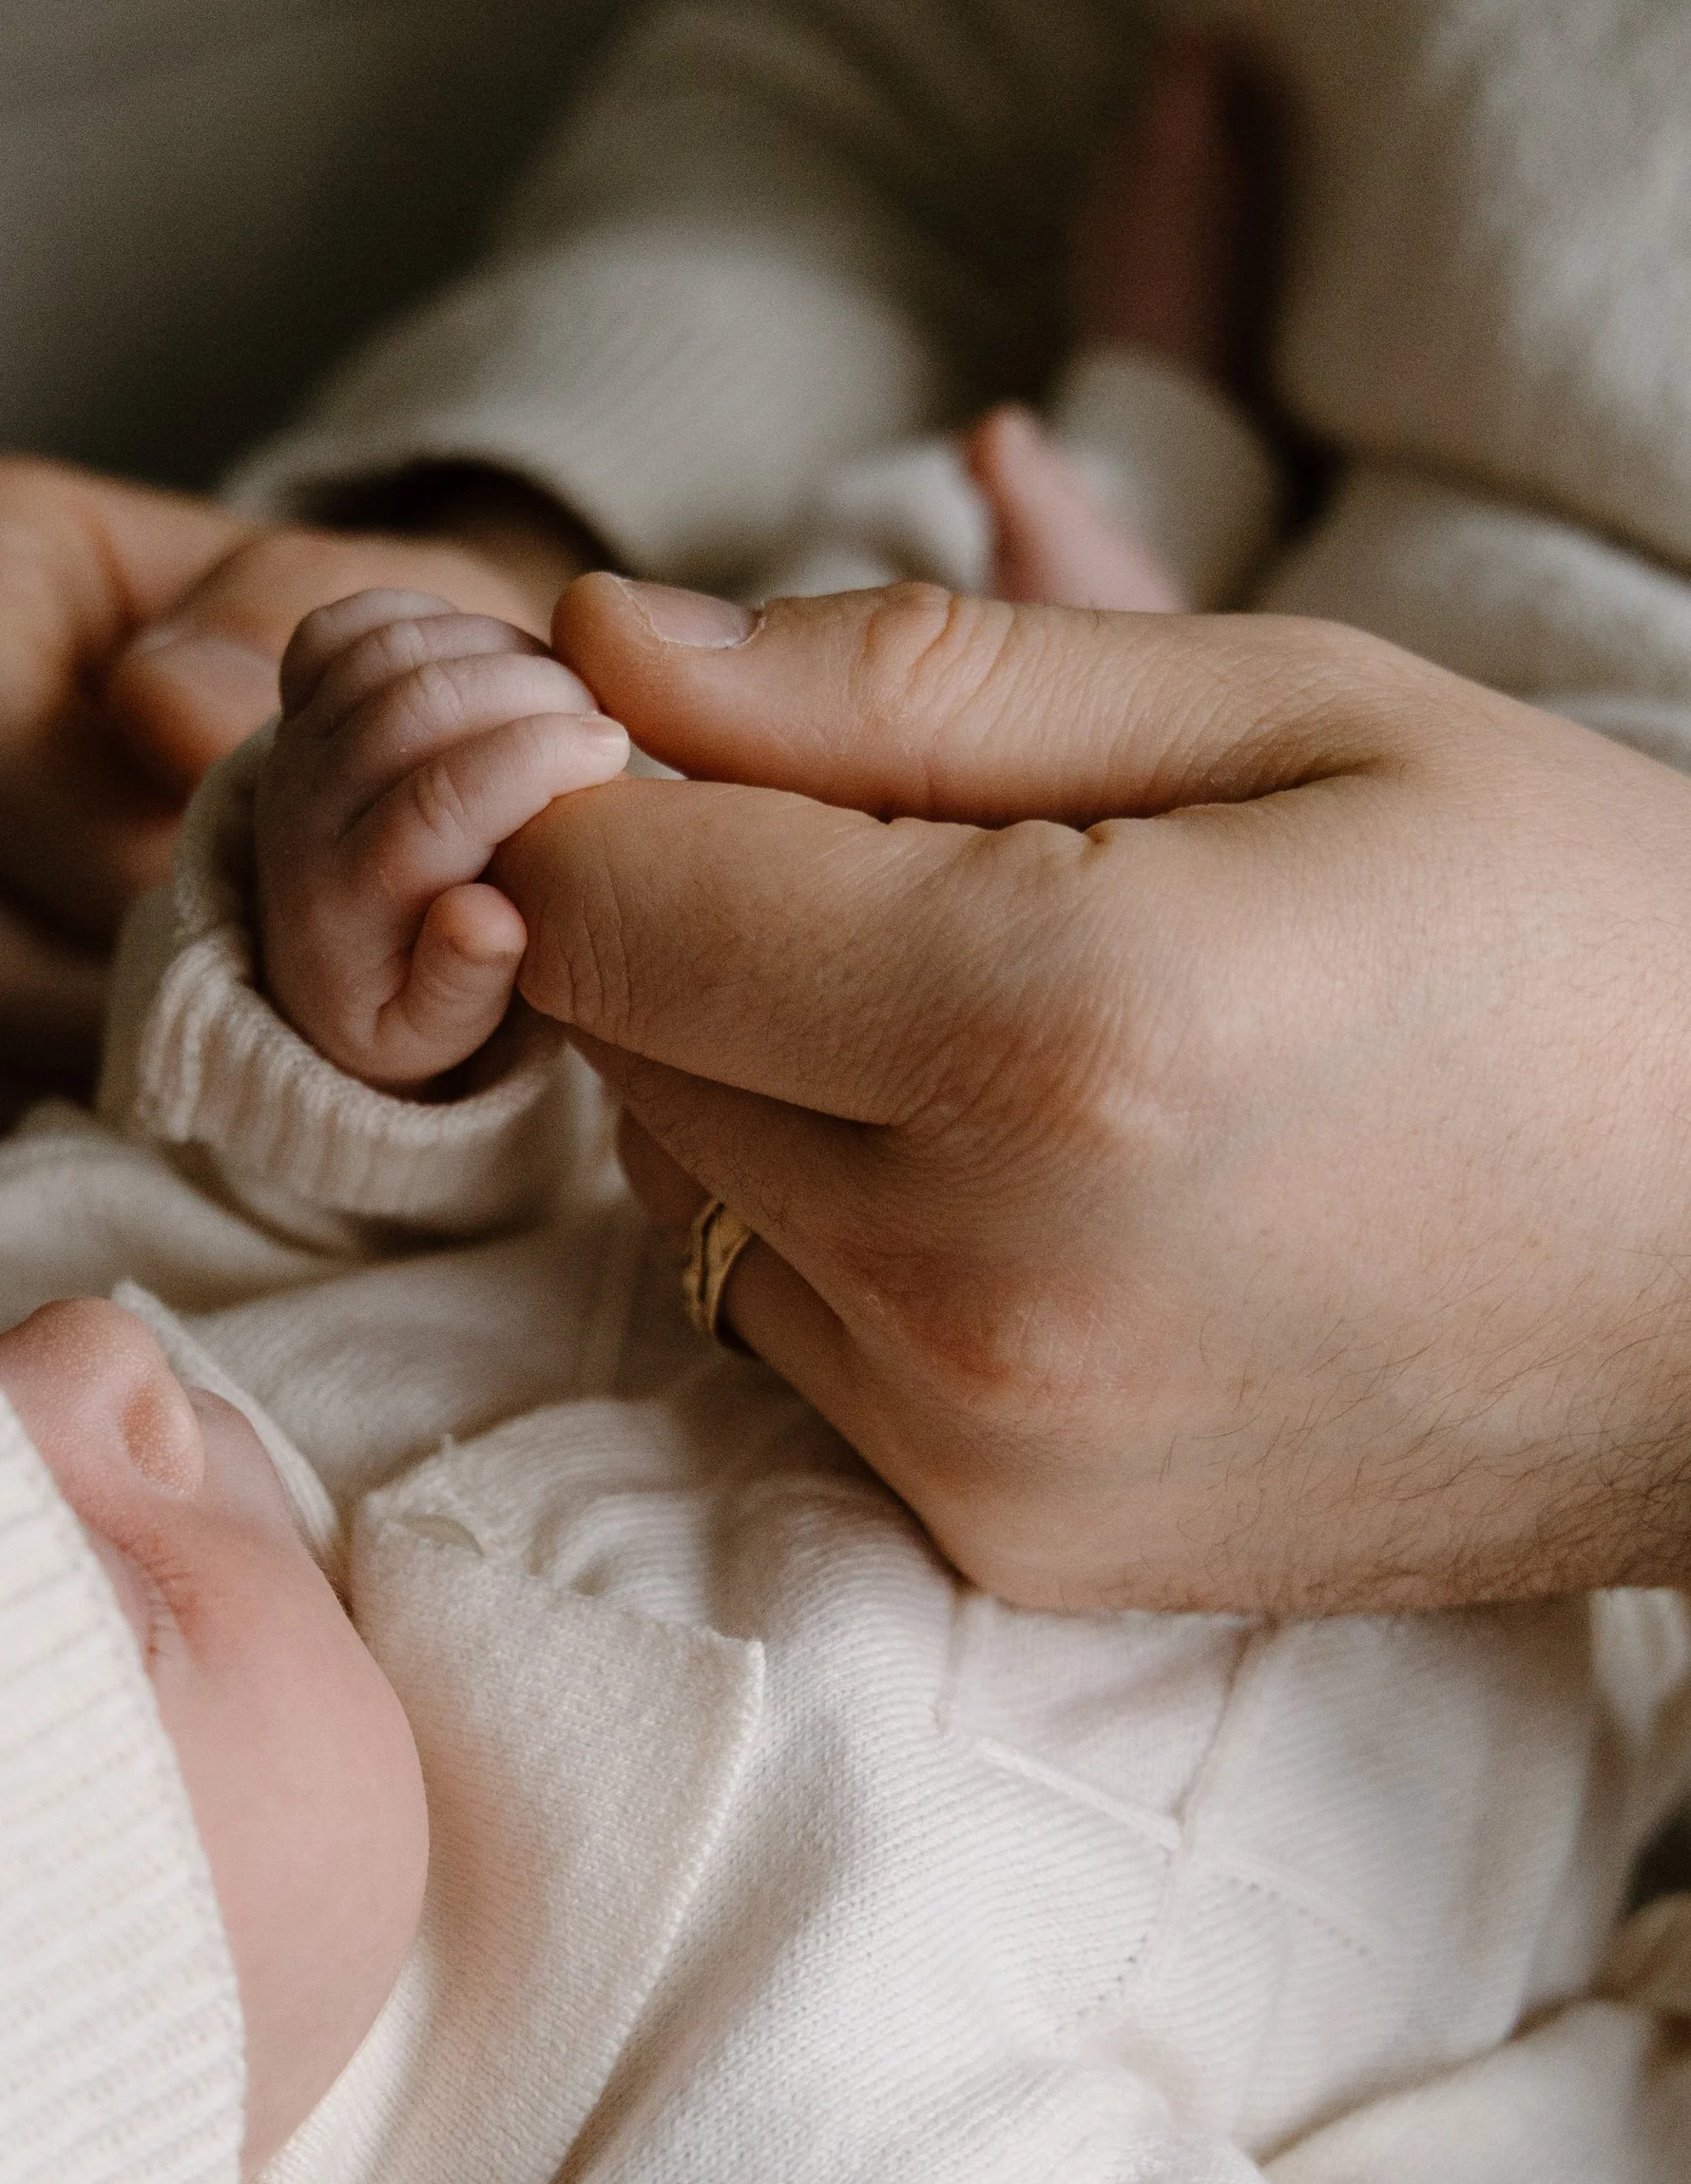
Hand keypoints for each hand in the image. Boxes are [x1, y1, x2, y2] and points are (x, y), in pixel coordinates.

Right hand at [0, 456, 597, 1212]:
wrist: (302, 783)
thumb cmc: (339, 698)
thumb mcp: (367, 627)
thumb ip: (292, 637)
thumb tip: (181, 721)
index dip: (92, 851)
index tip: (252, 908)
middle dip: (121, 1006)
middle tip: (274, 1043)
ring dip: (92, 1094)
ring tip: (239, 1092)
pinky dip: (48, 1157)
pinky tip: (168, 1137)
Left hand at [257, 593, 627, 1087]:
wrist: (314, 978)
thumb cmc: (402, 1010)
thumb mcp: (437, 1037)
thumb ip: (463, 983)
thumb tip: (489, 917)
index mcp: (345, 902)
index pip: (435, 802)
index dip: (533, 758)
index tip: (613, 751)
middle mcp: (304, 810)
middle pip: (412, 704)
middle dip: (528, 689)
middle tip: (603, 721)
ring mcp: (295, 744)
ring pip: (388, 650)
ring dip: (492, 646)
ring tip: (563, 695)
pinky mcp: (298, 701)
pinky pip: (348, 624)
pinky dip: (429, 617)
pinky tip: (490, 660)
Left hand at [493, 574, 1690, 1614]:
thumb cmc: (1583, 954)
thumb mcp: (1298, 712)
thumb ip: (913, 677)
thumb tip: (599, 641)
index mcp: (1049, 1025)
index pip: (602, 894)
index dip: (607, 781)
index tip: (702, 733)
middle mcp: (978, 1272)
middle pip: (616, 1043)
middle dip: (693, 913)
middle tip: (897, 847)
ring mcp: (983, 1440)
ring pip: (680, 1192)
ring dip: (755, 1072)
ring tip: (990, 1005)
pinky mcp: (1006, 1542)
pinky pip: (787, 1332)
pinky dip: (837, 1227)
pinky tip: (1029, 1165)